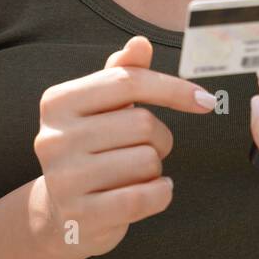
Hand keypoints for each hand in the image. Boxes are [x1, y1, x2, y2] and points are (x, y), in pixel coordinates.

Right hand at [32, 35, 217, 258]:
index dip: (173, 88)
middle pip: (142, 123)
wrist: (63, 214)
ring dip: (155, 169)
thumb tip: (140, 43)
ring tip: (136, 174)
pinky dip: (161, 193)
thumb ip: (123, 73)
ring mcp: (64, 179)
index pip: (127, 81)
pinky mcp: (81, 215)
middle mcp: (54, 137)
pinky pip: (145, 197)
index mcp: (58, 102)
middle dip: (160, 138)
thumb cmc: (91, 150)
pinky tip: (152, 192)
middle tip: (147, 149)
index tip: (205, 100)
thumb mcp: (102, 107)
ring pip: (147, 161)